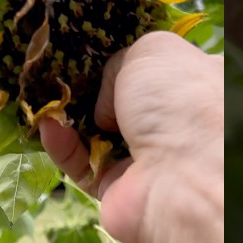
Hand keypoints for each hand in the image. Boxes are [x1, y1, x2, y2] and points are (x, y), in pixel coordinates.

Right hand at [39, 32, 223, 242]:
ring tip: (44, 97)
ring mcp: (146, 160)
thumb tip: (105, 104)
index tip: (95, 52)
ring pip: (96, 136)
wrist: (186, 176)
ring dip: (68, 117)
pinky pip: (82, 166)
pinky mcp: (117, 190)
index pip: (163, 70)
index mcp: (197, 86)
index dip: (130, 61)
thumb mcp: (151, 52)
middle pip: (123, 104)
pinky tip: (48, 125)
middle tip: (61, 75)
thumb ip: (119, 64)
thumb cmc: (180, 99)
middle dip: (91, 91)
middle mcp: (174, 124)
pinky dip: (62, 146)